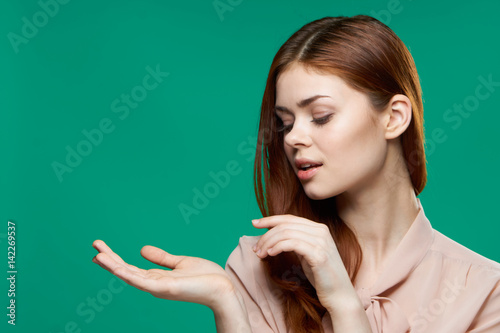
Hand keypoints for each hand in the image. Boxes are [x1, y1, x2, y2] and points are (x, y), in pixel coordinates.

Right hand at [91, 239, 235, 309]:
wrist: (222, 287)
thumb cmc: (206, 277)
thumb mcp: (180, 262)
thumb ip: (162, 258)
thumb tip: (142, 249)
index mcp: (157, 277)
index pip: (131, 268)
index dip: (115, 259)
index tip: (101, 248)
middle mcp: (153, 284)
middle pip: (126, 271)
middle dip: (109, 260)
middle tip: (94, 245)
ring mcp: (157, 287)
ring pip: (129, 276)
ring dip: (112, 265)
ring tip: (97, 254)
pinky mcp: (164, 288)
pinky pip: (140, 280)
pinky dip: (126, 273)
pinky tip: (114, 266)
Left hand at [252, 215, 356, 311]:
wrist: (340, 295)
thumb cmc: (322, 276)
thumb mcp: (307, 253)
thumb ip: (297, 241)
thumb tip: (274, 234)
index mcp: (318, 228)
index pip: (289, 218)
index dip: (270, 219)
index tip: (254, 223)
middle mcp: (321, 231)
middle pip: (285, 225)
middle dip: (266, 235)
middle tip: (255, 248)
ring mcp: (321, 242)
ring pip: (286, 233)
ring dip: (268, 243)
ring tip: (260, 254)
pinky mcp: (319, 254)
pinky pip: (292, 244)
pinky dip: (278, 247)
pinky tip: (270, 254)